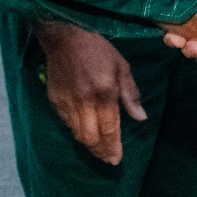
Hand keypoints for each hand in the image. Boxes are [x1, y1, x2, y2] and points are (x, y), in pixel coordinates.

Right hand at [35, 22, 144, 165]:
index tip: (117, 160)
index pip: (109, 129)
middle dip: (100, 151)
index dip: (113, 147)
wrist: (65, 37)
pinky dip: (77, 131)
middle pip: (91, 138)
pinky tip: (85, 131)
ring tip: (99, 149)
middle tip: (108, 158)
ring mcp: (67, 102)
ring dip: (89, 145)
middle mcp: (85, 101)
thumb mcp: (121, 66)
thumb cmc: (98, 49)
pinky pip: (67, 123)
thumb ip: (130, 94)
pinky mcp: (55, 101)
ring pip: (77, 134)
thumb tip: (141, 118)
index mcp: (104, 92)